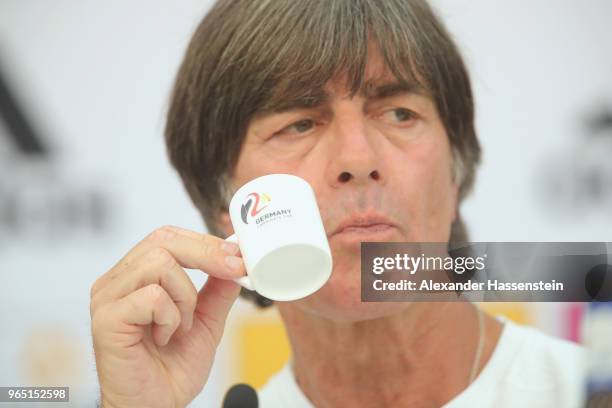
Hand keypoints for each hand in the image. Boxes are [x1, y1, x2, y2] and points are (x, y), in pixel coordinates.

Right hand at [90, 225, 244, 407]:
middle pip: (163, 241)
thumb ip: (217, 291)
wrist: (155, 407)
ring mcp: (107, 298)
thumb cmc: (172, 368)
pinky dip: (171, 317)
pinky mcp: (106, 319)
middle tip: (234, 270)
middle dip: (207, 254)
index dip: (206, 241)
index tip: (239, 254)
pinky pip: (151, 297)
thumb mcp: (207, 322)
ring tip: (182, 326)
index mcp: (135, 276)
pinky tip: (165, 338)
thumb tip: (236, 260)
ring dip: (185, 296)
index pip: (168, 238)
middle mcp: (117, 281)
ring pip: (159, 264)